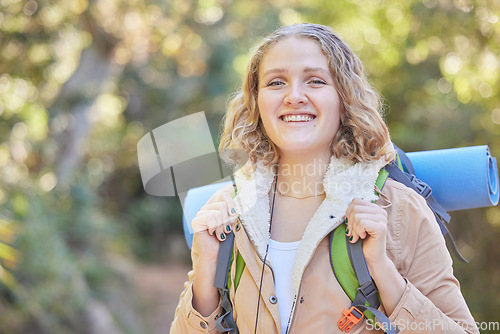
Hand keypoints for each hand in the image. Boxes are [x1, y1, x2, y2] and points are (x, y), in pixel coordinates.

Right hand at [191, 186, 237, 315]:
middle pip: (224, 203)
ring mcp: (200, 213)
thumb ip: (235, 211)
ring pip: (219, 210)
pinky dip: (216, 228)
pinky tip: (214, 235)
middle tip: (227, 229)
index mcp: (215, 206)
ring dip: (223, 225)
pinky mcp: (196, 221)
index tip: (235, 217)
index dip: (233, 204)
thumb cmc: (226, 241)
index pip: (225, 194)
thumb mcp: (233, 223)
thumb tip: (246, 199)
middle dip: (229, 218)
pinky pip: (211, 217)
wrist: (217, 256)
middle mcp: (207, 207)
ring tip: (221, 234)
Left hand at [344, 198, 388, 268]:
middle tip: (352, 233)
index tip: (350, 225)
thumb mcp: (356, 223)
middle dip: (350, 222)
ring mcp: (382, 219)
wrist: (371, 258)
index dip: (348, 213)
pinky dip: (358, 232)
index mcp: (375, 208)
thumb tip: (347, 207)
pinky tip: (362, 237)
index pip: (356, 201)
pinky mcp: (381, 227)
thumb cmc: (362, 242)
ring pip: (357, 215)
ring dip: (353, 229)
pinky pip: (362, 223)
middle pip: (355, 207)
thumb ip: (354, 212)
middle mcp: (381, 212)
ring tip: (357, 236)